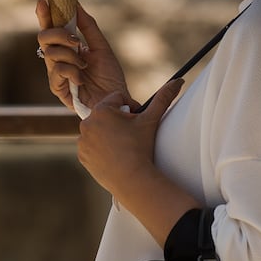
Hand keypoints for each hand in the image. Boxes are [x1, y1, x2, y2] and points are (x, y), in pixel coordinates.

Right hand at [35, 0, 127, 111]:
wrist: (116, 100)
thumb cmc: (110, 76)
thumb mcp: (101, 46)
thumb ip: (88, 26)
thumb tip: (76, 4)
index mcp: (67, 48)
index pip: (51, 28)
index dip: (45, 15)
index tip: (43, 0)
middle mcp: (58, 59)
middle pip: (43, 37)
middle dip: (59, 34)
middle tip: (76, 41)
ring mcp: (55, 74)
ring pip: (51, 53)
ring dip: (71, 56)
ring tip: (85, 66)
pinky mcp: (56, 88)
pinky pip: (57, 70)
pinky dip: (72, 71)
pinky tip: (81, 79)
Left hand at [76, 78, 183, 199]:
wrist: (132, 179)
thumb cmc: (141, 147)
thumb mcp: (151, 119)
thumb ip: (163, 97)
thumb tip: (178, 80)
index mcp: (102, 110)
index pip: (119, 99)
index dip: (132, 108)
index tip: (137, 121)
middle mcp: (87, 122)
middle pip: (108, 114)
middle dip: (119, 121)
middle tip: (131, 136)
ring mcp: (83, 141)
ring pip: (99, 130)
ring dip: (109, 133)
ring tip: (123, 146)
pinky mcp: (82, 156)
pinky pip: (92, 146)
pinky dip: (101, 148)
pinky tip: (114, 155)